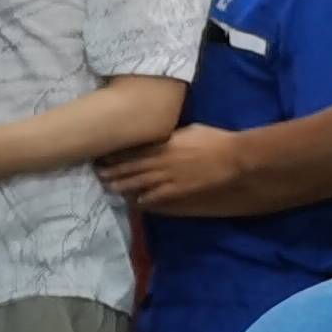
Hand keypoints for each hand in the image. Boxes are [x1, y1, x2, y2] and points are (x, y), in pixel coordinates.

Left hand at [102, 124, 243, 211]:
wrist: (233, 157)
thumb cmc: (214, 139)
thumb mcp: (188, 129)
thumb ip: (170, 133)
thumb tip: (159, 133)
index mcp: (163, 144)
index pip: (132, 151)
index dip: (115, 155)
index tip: (102, 156)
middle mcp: (160, 161)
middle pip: (130, 168)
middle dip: (112, 171)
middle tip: (98, 174)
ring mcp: (168, 177)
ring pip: (138, 183)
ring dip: (122, 186)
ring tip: (109, 187)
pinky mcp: (178, 191)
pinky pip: (155, 197)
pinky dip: (143, 199)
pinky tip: (135, 201)